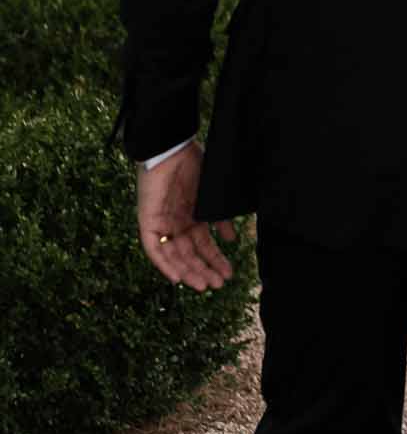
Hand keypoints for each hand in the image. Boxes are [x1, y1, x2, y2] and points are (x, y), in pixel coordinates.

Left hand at [136, 141, 236, 291]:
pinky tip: (177, 277)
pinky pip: (153, 248)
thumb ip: (220, 219)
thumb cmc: (193, 165)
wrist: (172, 148)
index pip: (203, 245)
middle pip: (189, 254)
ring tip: (203, 285)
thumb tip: (232, 239)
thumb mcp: (211, 196)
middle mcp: (177, 224)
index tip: (228, 273)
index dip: (215, 260)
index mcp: (192, 217)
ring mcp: (162, 223)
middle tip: (218, 284)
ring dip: (188, 271)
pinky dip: (164, 263)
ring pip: (173, 256)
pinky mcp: (148, 221)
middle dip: (204, 270)